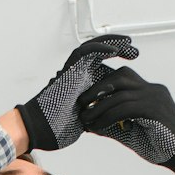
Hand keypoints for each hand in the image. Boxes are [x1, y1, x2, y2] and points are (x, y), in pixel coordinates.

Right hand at [15, 34, 139, 152]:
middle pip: (99, 55)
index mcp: (82, 87)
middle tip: (134, 52)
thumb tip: (119, 123)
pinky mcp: (68, 70)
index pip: (102, 70)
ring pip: (93, 48)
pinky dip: (100, 48)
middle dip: (118, 50)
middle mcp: (77, 76)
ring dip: (112, 44)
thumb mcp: (88, 121)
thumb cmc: (57, 130)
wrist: (39, 130)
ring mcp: (72, 71)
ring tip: (129, 45)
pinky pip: (85, 53)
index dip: (118, 67)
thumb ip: (100, 115)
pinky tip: (114, 50)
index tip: (133, 72)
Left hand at [77, 67, 174, 173]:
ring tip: (85, 118)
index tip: (86, 98)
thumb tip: (89, 124)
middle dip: (98, 87)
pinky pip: (125, 108)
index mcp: (151, 92)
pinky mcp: (155, 109)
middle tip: (81, 103)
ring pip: (120, 93)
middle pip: (121, 75)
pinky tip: (96, 127)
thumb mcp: (132, 134)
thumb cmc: (160, 149)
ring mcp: (156, 97)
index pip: (124, 77)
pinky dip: (107, 117)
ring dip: (98, 106)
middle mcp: (154, 89)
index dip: (103, 84)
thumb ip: (113, 125)